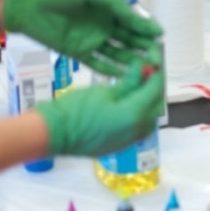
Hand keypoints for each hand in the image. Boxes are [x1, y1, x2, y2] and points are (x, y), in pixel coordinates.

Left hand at [2, 0, 162, 73]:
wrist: (27, 6)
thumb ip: (116, 6)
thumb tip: (141, 20)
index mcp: (107, 9)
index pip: (132, 20)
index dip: (146, 28)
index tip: (160, 36)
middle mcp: (103, 26)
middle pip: (128, 38)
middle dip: (143, 46)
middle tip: (158, 56)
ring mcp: (92, 41)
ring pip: (117, 53)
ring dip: (132, 59)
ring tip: (147, 68)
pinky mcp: (79, 54)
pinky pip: (99, 64)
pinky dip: (113, 70)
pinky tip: (127, 76)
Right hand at [35, 63, 164, 155]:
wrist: (54, 133)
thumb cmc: (75, 110)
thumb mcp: (104, 92)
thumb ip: (128, 83)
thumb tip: (141, 71)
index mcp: (133, 114)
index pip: (154, 90)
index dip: (156, 75)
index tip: (153, 64)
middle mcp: (135, 131)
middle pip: (156, 106)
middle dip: (154, 90)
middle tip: (145, 75)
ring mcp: (128, 141)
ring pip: (149, 120)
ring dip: (147, 104)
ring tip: (136, 89)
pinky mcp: (119, 146)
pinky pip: (137, 130)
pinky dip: (138, 116)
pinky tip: (127, 105)